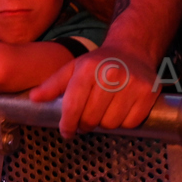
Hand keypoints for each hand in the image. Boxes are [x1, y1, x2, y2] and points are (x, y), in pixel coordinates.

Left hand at [29, 48, 160, 138]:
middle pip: (91, 119)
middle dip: (86, 123)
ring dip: (105, 123)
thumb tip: (33, 98)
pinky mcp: (148, 93)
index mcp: (88, 68)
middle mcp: (111, 74)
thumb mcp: (73, 68)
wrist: (131, 51)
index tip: (67, 131)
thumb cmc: (98, 64)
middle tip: (87, 118)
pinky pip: (131, 123)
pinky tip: (121, 109)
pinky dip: (124, 122)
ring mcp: (132, 83)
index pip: (73, 107)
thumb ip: (52, 85)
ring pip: (111, 124)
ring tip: (105, 110)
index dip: (68, 124)